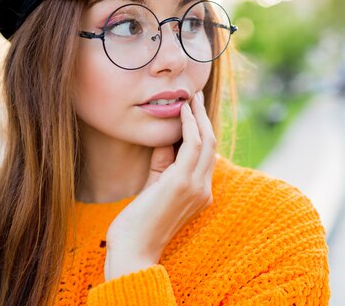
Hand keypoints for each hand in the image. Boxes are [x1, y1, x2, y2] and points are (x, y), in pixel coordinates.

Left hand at [104, 91, 215, 280]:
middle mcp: (203, 190)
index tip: (193, 110)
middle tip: (194, 95)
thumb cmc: (139, 222)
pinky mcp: (181, 182)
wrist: (133, 250)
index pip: (207, 156)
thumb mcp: (155, 186)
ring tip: (190, 97)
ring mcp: (195, 187)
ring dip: (198, 116)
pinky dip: (189, 124)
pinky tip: (182, 111)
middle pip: (212, 144)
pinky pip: (192, 144)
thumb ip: (163, 164)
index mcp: (200, 193)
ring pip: (206, 141)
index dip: (203, 130)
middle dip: (204, 117)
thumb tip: (167, 138)